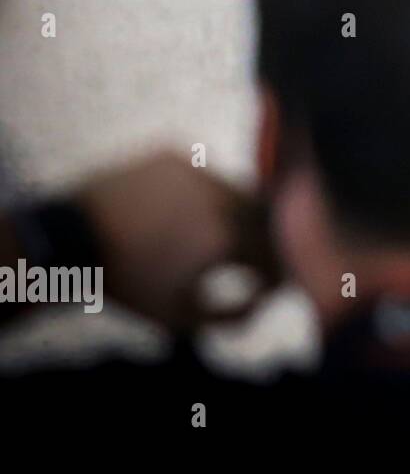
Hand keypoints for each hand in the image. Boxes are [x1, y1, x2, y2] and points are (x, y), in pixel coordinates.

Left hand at [76, 151, 280, 328]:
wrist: (68, 240)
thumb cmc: (128, 283)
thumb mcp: (182, 317)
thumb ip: (235, 315)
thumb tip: (264, 301)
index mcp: (227, 237)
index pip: (275, 254)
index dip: (277, 275)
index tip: (268, 288)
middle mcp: (220, 197)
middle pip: (266, 219)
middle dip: (264, 242)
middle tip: (250, 261)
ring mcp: (197, 171)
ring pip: (237, 192)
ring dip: (236, 215)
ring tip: (212, 236)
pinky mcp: (173, 156)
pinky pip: (205, 175)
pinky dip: (205, 194)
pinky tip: (184, 213)